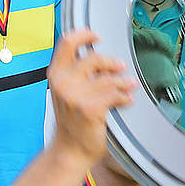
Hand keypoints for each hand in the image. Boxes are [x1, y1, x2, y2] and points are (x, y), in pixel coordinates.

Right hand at [47, 30, 134, 162]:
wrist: (70, 151)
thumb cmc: (72, 121)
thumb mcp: (67, 92)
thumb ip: (77, 73)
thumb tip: (101, 56)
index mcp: (55, 75)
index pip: (67, 42)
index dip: (84, 34)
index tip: (97, 36)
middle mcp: (62, 83)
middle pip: (94, 58)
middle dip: (112, 63)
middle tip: (121, 67)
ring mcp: (75, 96)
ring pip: (109, 78)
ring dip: (124, 82)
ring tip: (129, 86)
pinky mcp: (90, 108)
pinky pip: (115, 95)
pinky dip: (125, 97)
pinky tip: (127, 100)